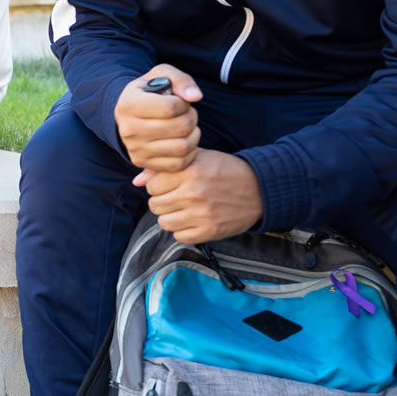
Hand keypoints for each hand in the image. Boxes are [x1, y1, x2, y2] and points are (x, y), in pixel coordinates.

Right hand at [115, 65, 202, 173]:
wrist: (129, 114)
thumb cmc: (149, 92)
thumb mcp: (162, 75)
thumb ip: (181, 80)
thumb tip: (196, 96)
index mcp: (129, 104)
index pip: (171, 108)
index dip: (184, 103)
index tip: (180, 102)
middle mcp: (128, 129)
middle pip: (180, 127)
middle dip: (191, 118)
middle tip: (187, 114)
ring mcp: (135, 149)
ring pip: (183, 146)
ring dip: (193, 134)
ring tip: (186, 126)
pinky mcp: (143, 162)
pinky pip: (180, 163)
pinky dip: (189, 152)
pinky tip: (183, 140)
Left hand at [143, 148, 262, 243]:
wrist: (260, 190)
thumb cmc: (225, 170)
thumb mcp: (197, 159)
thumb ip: (165, 168)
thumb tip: (137, 181)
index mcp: (189, 172)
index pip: (152, 185)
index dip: (158, 185)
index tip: (170, 184)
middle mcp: (193, 194)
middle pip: (155, 205)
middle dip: (163, 201)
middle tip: (176, 198)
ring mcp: (201, 215)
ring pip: (164, 222)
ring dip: (171, 217)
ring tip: (184, 209)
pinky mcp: (209, 232)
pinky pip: (179, 236)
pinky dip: (183, 230)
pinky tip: (193, 220)